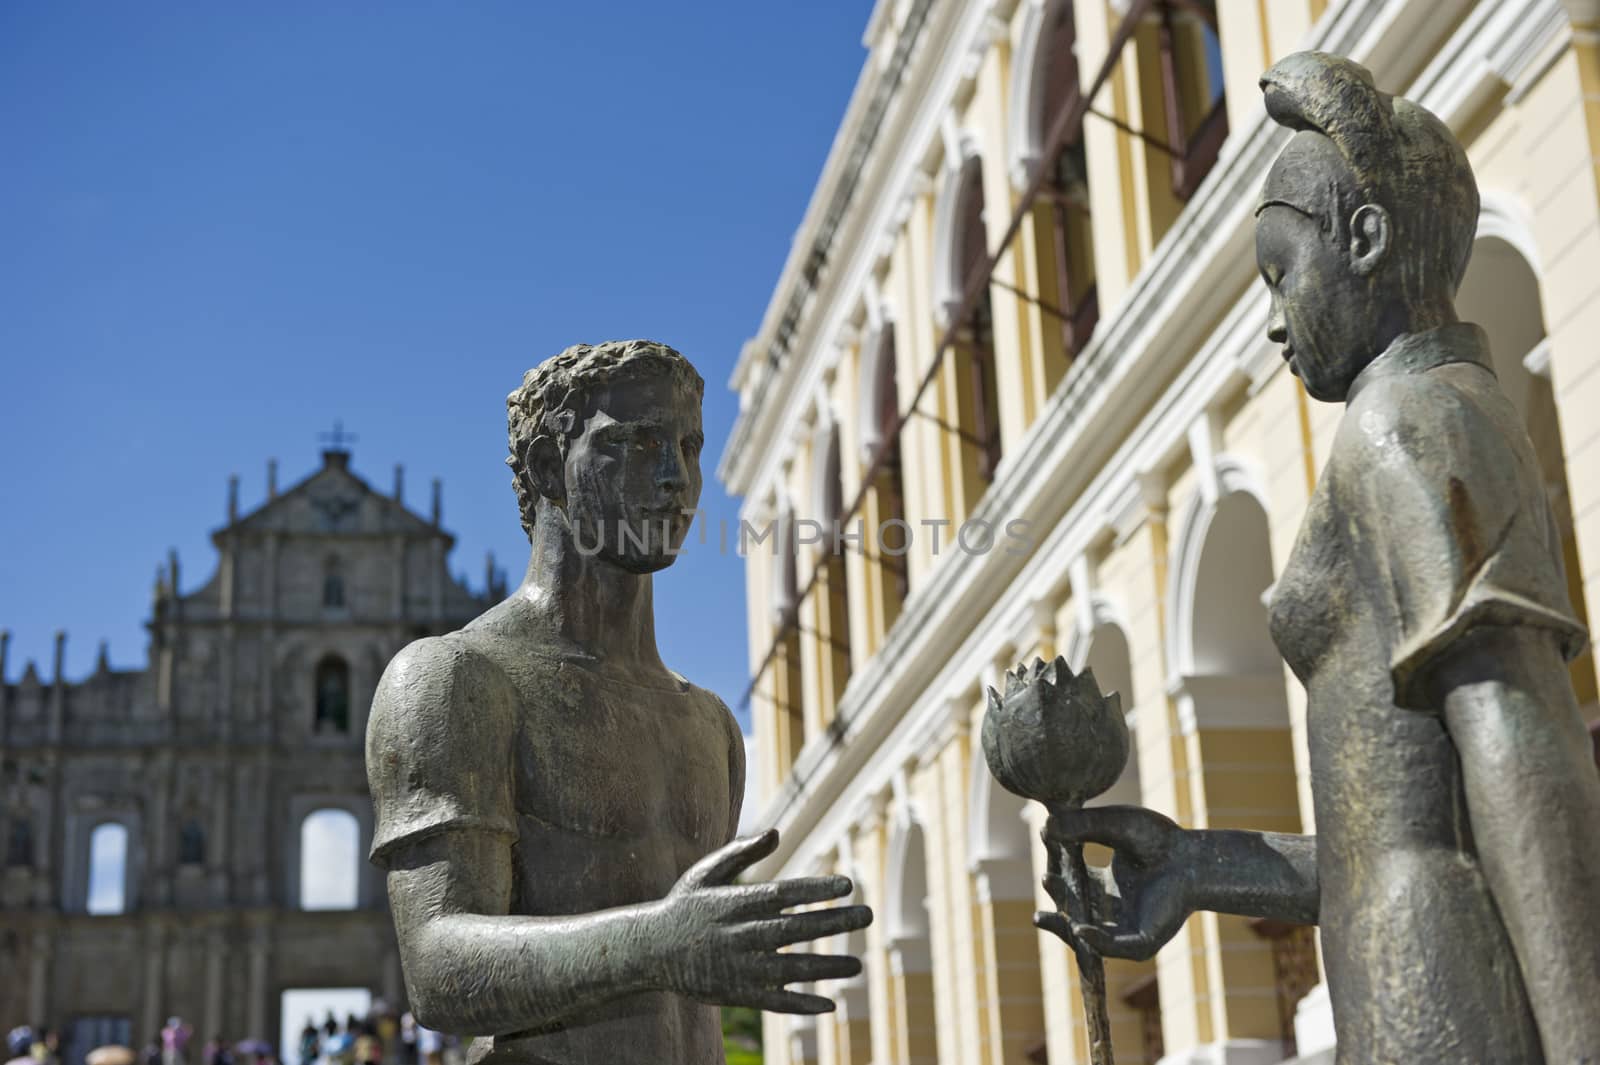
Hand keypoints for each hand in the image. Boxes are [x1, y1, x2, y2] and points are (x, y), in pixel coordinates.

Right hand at [650, 829, 873, 1012]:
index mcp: (736, 903)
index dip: (816, 891)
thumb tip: (777, 832)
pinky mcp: (735, 993)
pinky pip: (773, 1002)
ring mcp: (739, 967)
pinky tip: (828, 1005)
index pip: (784, 895)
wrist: (649, 949)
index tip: (847, 886)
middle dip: (833, 924)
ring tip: (857, 965)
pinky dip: (801, 1005)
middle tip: (866, 917)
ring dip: (826, 968)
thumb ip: (741, 851)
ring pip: (790, 970)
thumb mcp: (706, 873)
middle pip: (795, 930)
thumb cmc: (684, 905)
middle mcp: (741, 935)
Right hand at [1034, 805, 1193, 961]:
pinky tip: (1081, 929)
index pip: (1071, 882)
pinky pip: (1113, 946)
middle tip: (1044, 882)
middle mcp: (1114, 907)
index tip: (1046, 850)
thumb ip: (1082, 826)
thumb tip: (1046, 826)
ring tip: (1042, 917)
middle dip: (1055, 901)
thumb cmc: (1159, 839)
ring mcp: (1127, 926)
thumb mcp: (1114, 826)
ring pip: (1086, 934)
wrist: (1194, 858)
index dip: (1056, 869)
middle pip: (1074, 909)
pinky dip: (1095, 941)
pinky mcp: (1142, 942)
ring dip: (1064, 927)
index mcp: (1107, 884)